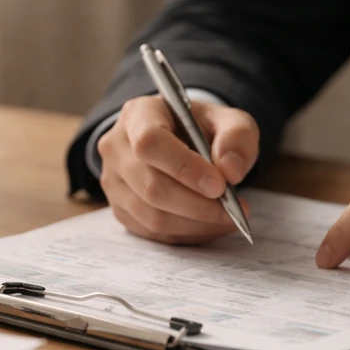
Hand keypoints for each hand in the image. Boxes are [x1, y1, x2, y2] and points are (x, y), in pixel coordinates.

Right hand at [97, 96, 258, 243]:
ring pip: (152, 216)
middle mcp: (116, 148)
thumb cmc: (199, 128)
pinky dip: (187, 234)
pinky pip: (152, 232)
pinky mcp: (120, 209)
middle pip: (151, 187)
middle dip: (198, 205)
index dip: (184, 168)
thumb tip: (231, 171)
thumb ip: (236, 137)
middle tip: (233, 209)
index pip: (150, 143)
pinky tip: (209, 225)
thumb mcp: (227, 120)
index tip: (219, 185)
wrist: (177, 140)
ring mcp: (113, 182)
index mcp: (138, 115)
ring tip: (227, 218)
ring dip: (196, 224)